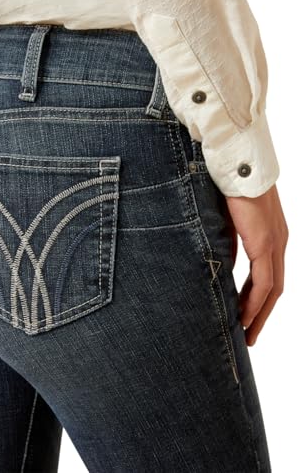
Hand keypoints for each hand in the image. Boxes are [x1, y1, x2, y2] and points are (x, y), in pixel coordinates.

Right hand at [224, 183, 287, 346]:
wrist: (236, 165)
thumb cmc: (228, 188)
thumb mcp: (227, 222)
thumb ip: (230, 244)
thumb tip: (223, 264)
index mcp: (269, 237)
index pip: (267, 278)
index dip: (256, 301)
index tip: (243, 316)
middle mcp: (277, 243)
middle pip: (274, 290)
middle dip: (260, 314)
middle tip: (248, 334)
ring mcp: (274, 244)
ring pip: (272, 290)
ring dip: (259, 314)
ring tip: (246, 333)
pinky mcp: (265, 244)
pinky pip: (263, 282)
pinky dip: (255, 302)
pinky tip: (244, 316)